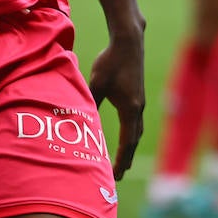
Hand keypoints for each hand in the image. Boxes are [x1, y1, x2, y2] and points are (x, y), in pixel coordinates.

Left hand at [87, 30, 145, 179]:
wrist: (129, 41)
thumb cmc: (111, 62)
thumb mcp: (96, 84)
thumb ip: (89, 103)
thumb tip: (78, 122)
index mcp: (129, 108)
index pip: (126, 141)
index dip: (120, 160)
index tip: (114, 175)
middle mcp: (138, 107)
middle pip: (134, 139)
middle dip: (126, 158)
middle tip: (119, 175)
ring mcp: (140, 100)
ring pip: (137, 130)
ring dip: (130, 146)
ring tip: (124, 159)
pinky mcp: (138, 93)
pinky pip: (136, 120)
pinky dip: (132, 133)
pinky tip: (126, 132)